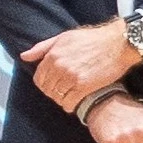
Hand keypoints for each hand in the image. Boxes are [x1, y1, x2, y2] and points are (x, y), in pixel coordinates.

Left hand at [22, 22, 140, 111]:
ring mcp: (71, 77)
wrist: (118, 43)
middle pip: (47, 89)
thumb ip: (42, 48)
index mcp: (53, 55)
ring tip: (71, 96)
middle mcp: (59, 66)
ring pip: (57, 97)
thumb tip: (24, 56)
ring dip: (62, 99)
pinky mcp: (84, 86)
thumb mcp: (64, 37)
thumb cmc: (93, 38)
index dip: (45, 84)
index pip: (39, 78)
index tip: (53, 85)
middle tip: (63, 92)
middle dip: (53, 92)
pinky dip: (70, 105)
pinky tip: (76, 102)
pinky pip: (69, 103)